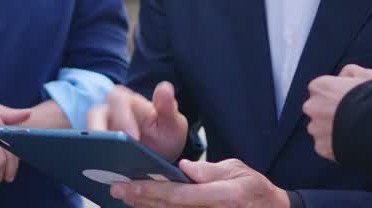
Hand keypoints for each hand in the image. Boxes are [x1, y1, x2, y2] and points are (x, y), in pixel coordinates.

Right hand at [87, 83, 187, 161]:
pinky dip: (90, 156)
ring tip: (103, 163)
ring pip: (86, 131)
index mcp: (128, 101)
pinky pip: (86, 147)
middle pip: (95, 115)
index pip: (118, 101)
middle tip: (114, 152)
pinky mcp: (95, 143)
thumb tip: (165, 87)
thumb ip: (168, 107)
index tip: (133, 137)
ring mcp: (100, 127)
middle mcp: (109, 110)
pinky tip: (98, 171)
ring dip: (93, 145)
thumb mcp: (173, 124)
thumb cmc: (165, 134)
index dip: (122, 118)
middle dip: (102, 132)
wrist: (159, 154)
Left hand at [108, 158, 289, 207]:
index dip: (150, 191)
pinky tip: (147, 205)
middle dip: (140, 201)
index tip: (127, 186)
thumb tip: (184, 167)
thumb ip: (210, 170)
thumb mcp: (238, 170)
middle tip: (116, 190)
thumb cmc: (255, 189)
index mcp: (223, 196)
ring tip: (126, 198)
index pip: (179, 196)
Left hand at [304, 64, 371, 161]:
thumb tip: (342, 77)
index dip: (336, 95)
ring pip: (319, 129)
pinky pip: (326, 146)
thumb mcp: (366, 75)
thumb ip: (350, 72)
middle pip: (318, 109)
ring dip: (331, 130)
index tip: (349, 101)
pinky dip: (335, 146)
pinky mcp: (321, 147)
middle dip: (330, 113)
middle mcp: (311, 106)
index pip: (321, 90)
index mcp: (319, 87)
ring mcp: (315, 128)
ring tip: (353, 132)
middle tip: (350, 118)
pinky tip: (351, 144)